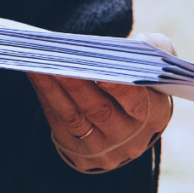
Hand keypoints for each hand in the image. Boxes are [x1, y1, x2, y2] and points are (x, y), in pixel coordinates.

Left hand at [28, 32, 175, 172]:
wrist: (127, 126)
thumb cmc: (141, 86)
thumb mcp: (157, 68)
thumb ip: (159, 49)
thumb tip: (143, 40)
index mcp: (154, 117)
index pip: (136, 102)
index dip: (118, 87)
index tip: (99, 70)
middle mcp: (130, 139)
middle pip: (99, 110)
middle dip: (76, 83)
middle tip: (58, 58)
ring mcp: (103, 149)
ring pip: (73, 115)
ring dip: (53, 87)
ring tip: (38, 62)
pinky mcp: (79, 152)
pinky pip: (58, 121)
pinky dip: (45, 95)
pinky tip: (34, 74)